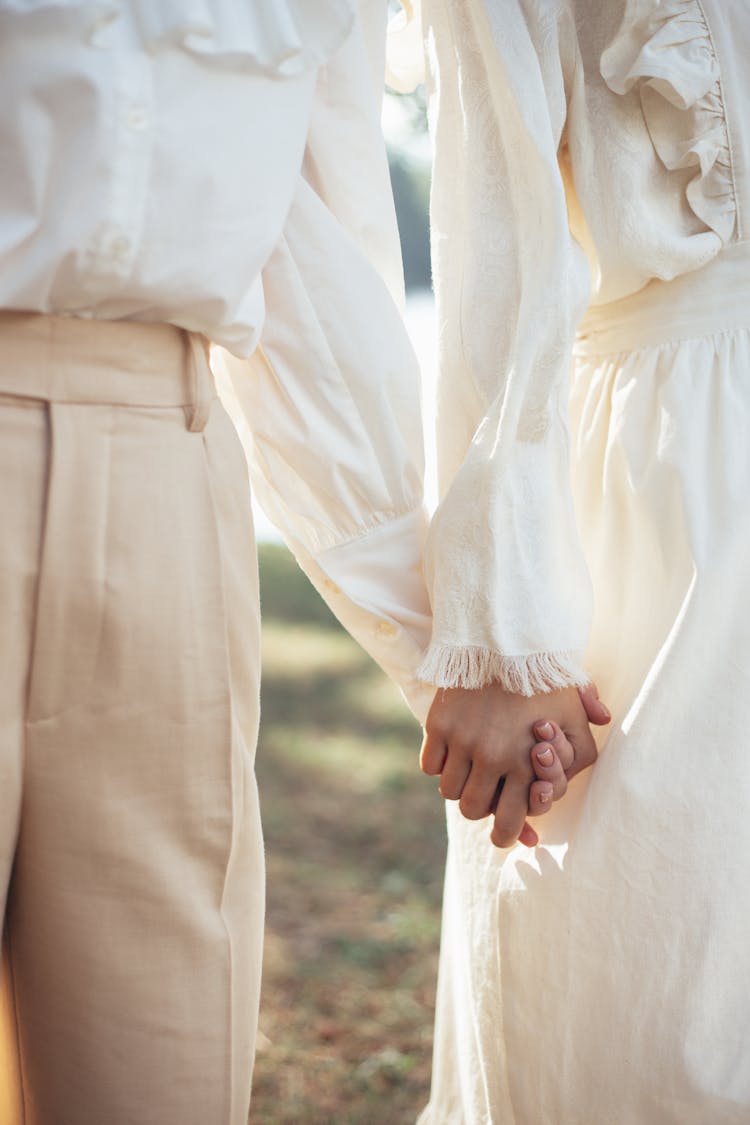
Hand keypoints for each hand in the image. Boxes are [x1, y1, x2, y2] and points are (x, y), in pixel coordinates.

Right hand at [421, 682, 598, 847]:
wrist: (507, 639)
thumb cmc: (547, 682)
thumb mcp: (575, 718)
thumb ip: (579, 755)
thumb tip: (555, 788)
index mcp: (528, 764)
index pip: (509, 823)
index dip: (506, 834)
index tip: (504, 831)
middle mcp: (493, 758)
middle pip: (473, 811)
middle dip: (481, 808)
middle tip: (484, 795)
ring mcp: (462, 741)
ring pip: (449, 791)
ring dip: (459, 785)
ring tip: (470, 768)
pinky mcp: (439, 724)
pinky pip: (430, 766)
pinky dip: (439, 764)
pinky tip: (452, 751)